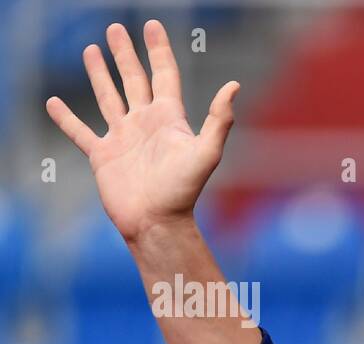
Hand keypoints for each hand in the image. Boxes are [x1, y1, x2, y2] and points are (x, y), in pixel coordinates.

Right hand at [45, 20, 238, 245]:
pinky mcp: (102, 156)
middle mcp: (145, 124)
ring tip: (92, 50)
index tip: (152, 26)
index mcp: (169, 119)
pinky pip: (80, 132)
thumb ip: (219, 119)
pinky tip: (55, 103)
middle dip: (126, 55)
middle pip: (134, 80)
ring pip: (108, 98)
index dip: (158, 51)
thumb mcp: (206, 152)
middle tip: (116, 29)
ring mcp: (123, 138)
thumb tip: (234, 86)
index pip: (164, 75)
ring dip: (100, 75)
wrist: (157, 222)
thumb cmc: (183, 190)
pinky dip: (66, 118)